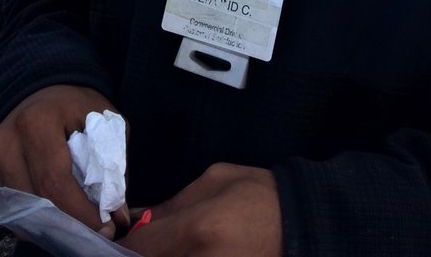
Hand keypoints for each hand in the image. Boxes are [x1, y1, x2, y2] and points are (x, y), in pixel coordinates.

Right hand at [0, 84, 129, 238]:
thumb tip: (117, 212)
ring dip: (47, 221)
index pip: (56, 181)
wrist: (43, 89)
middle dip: (68, 221)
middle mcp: (5, 139)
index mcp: (37, 121)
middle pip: (35, 200)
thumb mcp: (104, 120)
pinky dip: (26, 215)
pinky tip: (47, 207)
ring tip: (73, 217)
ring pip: (17, 210)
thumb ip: (112, 163)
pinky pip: (2, 207)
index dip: (80, 212)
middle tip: (93, 227)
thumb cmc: (75, 105)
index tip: (104, 226)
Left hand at [124, 162, 282, 255]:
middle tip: (155, 244)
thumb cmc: (258, 194)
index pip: (140, 248)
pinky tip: (191, 252)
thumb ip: (172, 204)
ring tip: (177, 246)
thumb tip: (139, 221)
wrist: (302, 224)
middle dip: (147, 254)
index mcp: (199, 229)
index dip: (128, 244)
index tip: (131, 238)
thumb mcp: (214, 181)